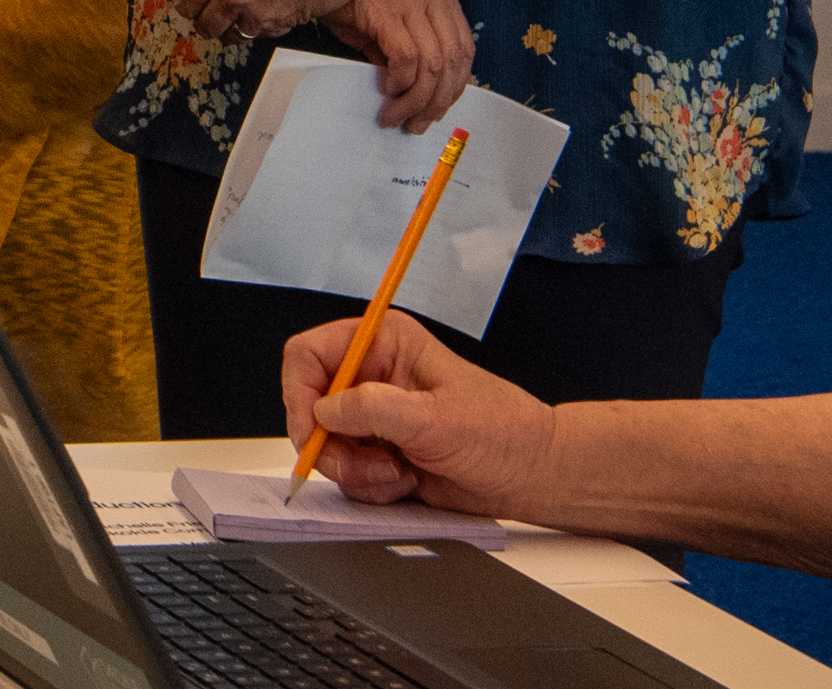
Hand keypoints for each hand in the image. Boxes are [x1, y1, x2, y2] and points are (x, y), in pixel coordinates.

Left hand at [174, 0, 391, 41]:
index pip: (185, 1)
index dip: (193, 3)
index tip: (200, 2)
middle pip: (205, 25)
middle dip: (212, 20)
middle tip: (223, 12)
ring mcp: (260, 10)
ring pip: (235, 36)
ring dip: (240, 26)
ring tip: (252, 9)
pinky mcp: (288, 22)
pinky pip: (266, 34)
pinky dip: (267, 27)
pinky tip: (276, 8)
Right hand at [284, 307, 551, 512]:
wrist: (532, 476)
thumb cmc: (503, 433)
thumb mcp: (437, 418)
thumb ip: (374, 409)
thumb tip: (323, 412)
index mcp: (383, 344)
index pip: (308, 355)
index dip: (299, 392)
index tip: (311, 430)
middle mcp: (371, 377)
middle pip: (308, 407)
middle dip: (331, 446)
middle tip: (363, 465)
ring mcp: (373, 419)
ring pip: (324, 447)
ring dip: (355, 471)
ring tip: (398, 473)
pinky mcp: (378, 453)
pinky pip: (346, 474)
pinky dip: (370, 486)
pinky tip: (405, 480)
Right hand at [329, 0, 475, 131]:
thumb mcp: (387, 17)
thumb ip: (409, 47)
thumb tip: (418, 93)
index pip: (463, 46)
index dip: (454, 86)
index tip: (437, 108)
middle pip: (453, 57)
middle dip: (437, 100)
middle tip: (418, 122)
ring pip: (432, 62)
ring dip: (416, 99)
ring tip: (398, 116)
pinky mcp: (385, 7)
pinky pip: (406, 58)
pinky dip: (401, 83)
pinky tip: (388, 93)